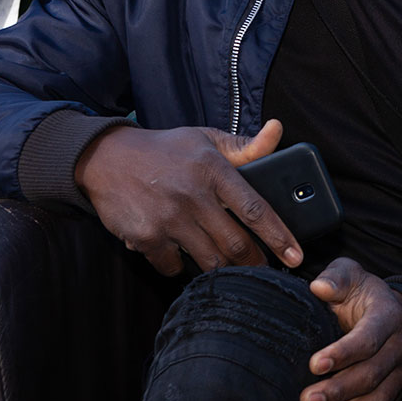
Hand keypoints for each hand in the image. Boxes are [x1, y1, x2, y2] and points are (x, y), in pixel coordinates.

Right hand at [74, 117, 301, 274]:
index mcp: (213, 170)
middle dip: (254, 263)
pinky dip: (181, 264)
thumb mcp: (206, 139)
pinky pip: (174, 266)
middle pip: (235, 245)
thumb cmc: (166, 150)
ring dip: (221, 268)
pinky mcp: (145, 238)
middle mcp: (192, 196)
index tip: (296, 256)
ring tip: (227, 264)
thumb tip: (278, 131)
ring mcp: (168, 219)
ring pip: (209, 261)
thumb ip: (245, 145)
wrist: (105, 158)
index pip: (255, 209)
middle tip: (263, 269)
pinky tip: (179, 250)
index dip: (279, 236)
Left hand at [300, 258, 401, 400]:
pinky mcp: (395, 392)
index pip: (369, 338)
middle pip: (372, 375)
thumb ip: (335, 277)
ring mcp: (401, 373)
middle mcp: (399, 346)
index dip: (343, 354)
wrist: (386, 309)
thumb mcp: (348, 274)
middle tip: (306, 400)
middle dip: (338, 391)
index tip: (314, 364)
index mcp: (388, 315)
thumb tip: (320, 287)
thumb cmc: (360, 293)